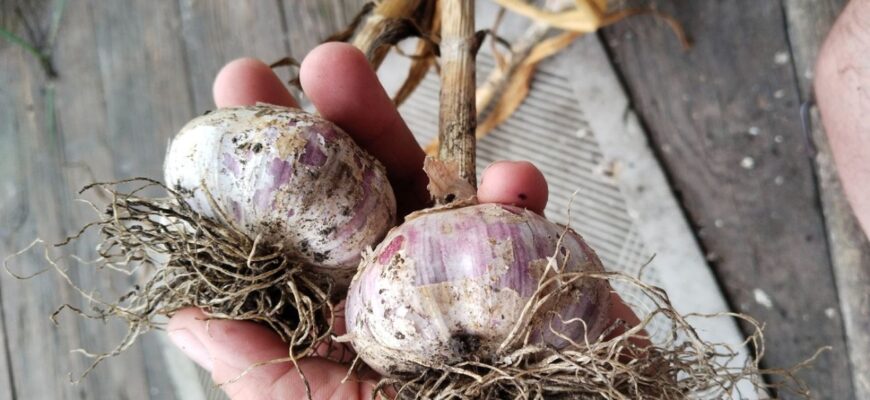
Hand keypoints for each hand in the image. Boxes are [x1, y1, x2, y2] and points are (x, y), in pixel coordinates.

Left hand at [168, 42, 644, 399]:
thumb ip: (260, 370)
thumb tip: (186, 314)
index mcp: (347, 321)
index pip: (305, 235)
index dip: (273, 167)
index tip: (242, 94)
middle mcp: (405, 294)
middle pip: (373, 195)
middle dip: (345, 125)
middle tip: (322, 62)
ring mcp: (475, 282)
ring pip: (444, 195)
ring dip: (420, 138)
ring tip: (406, 106)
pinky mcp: (544, 282)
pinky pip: (531, 230)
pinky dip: (522, 200)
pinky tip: (516, 185)